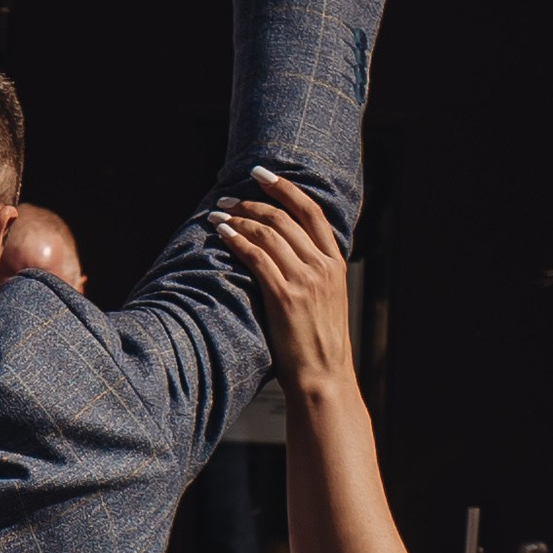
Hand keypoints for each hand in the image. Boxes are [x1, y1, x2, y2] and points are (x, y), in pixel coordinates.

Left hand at [217, 172, 352, 401]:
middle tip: (227, 198)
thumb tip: (286, 252)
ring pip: (268, 232)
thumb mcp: (326, 301)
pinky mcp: (285, 296)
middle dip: (252, 201)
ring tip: (216, 215)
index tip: (261, 175)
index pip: (311, 212)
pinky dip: (236, 240)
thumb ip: (312, 273)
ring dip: (238, 218)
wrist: (323, 377)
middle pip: (285, 217)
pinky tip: (221, 234)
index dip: (285, 188)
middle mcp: (323, 267)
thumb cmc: (318, 345)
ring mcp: (305, 280)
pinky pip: (256, 256)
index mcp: (335, 264)